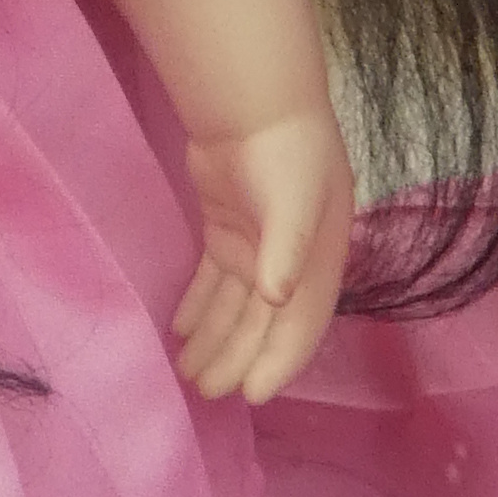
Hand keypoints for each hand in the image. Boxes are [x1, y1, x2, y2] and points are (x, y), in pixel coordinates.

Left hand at [168, 106, 352, 405]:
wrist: (258, 102)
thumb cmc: (287, 150)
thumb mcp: (294, 197)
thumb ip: (287, 248)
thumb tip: (277, 298)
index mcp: (317, 262)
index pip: (300, 325)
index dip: (279, 362)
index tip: (252, 395)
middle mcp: (289, 263)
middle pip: (262, 324)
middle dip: (237, 358)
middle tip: (206, 391)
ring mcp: (256, 248)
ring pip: (234, 307)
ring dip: (214, 339)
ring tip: (188, 373)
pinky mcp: (227, 232)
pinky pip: (213, 281)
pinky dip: (198, 307)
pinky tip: (180, 330)